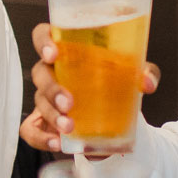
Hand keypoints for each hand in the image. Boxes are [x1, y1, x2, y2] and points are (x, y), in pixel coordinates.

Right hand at [19, 22, 161, 152]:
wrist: (115, 115)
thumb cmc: (116, 83)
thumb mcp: (132, 74)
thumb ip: (144, 72)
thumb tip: (146, 82)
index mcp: (67, 51)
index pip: (43, 36)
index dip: (43, 42)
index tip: (53, 54)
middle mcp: (52, 72)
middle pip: (40, 73)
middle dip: (52, 89)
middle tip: (69, 103)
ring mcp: (46, 98)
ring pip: (39, 102)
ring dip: (52, 115)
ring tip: (69, 127)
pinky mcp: (43, 122)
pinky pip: (31, 130)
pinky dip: (41, 138)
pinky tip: (57, 142)